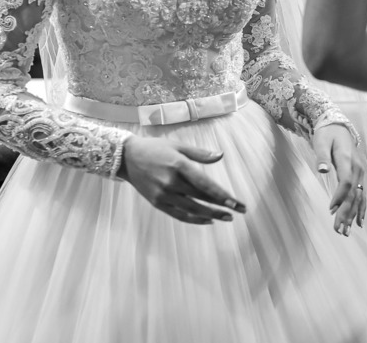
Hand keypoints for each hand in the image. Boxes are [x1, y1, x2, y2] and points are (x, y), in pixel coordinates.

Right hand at [119, 135, 244, 223]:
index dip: (221, 195)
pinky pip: (178, 214)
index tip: (235, 203)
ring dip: (211, 215)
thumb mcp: (178, 146)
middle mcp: (171, 182)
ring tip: (227, 217)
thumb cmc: (156, 149)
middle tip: (239, 211)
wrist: (127, 158)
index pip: (205, 184)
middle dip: (222, 206)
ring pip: (192, 209)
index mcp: (179, 166)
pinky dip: (194, 219)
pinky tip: (208, 220)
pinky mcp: (157, 203)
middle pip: (201, 198)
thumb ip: (200, 154)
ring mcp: (163, 195)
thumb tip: (221, 156)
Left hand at [313, 123, 366, 234]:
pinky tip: (358, 223)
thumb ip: (322, 156)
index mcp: (348, 160)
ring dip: (353, 215)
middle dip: (346, 213)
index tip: (331, 210)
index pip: (346, 182)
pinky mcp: (359, 176)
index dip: (340, 197)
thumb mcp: (321, 142)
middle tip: (338, 230)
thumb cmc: (327, 134)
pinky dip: (361, 209)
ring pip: (358, 197)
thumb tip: (322, 170)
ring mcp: (360, 173)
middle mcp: (358, 168)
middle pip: (353, 193)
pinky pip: (362, 195)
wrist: (338, 126)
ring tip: (345, 232)